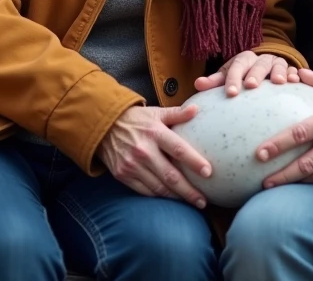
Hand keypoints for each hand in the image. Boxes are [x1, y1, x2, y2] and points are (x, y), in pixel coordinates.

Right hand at [96, 105, 211, 207]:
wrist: (104, 126)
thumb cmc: (136, 119)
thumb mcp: (156, 112)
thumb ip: (177, 113)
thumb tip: (196, 109)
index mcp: (154, 133)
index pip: (179, 150)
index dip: (194, 162)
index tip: (209, 172)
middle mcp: (144, 150)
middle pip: (171, 175)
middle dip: (189, 191)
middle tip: (204, 201)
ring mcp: (132, 165)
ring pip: (159, 187)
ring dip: (177, 197)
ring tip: (192, 202)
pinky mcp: (123, 175)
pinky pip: (145, 191)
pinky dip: (160, 196)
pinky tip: (172, 199)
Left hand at [194, 50, 299, 96]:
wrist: (264, 67)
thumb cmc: (243, 75)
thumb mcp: (229, 75)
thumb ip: (215, 81)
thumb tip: (197, 84)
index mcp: (244, 59)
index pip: (237, 66)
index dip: (234, 78)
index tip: (231, 93)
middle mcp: (261, 59)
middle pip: (258, 64)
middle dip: (255, 74)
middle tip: (252, 86)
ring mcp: (277, 63)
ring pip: (278, 64)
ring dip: (278, 72)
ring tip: (278, 82)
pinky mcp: (290, 70)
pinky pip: (293, 71)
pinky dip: (294, 74)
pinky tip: (295, 81)